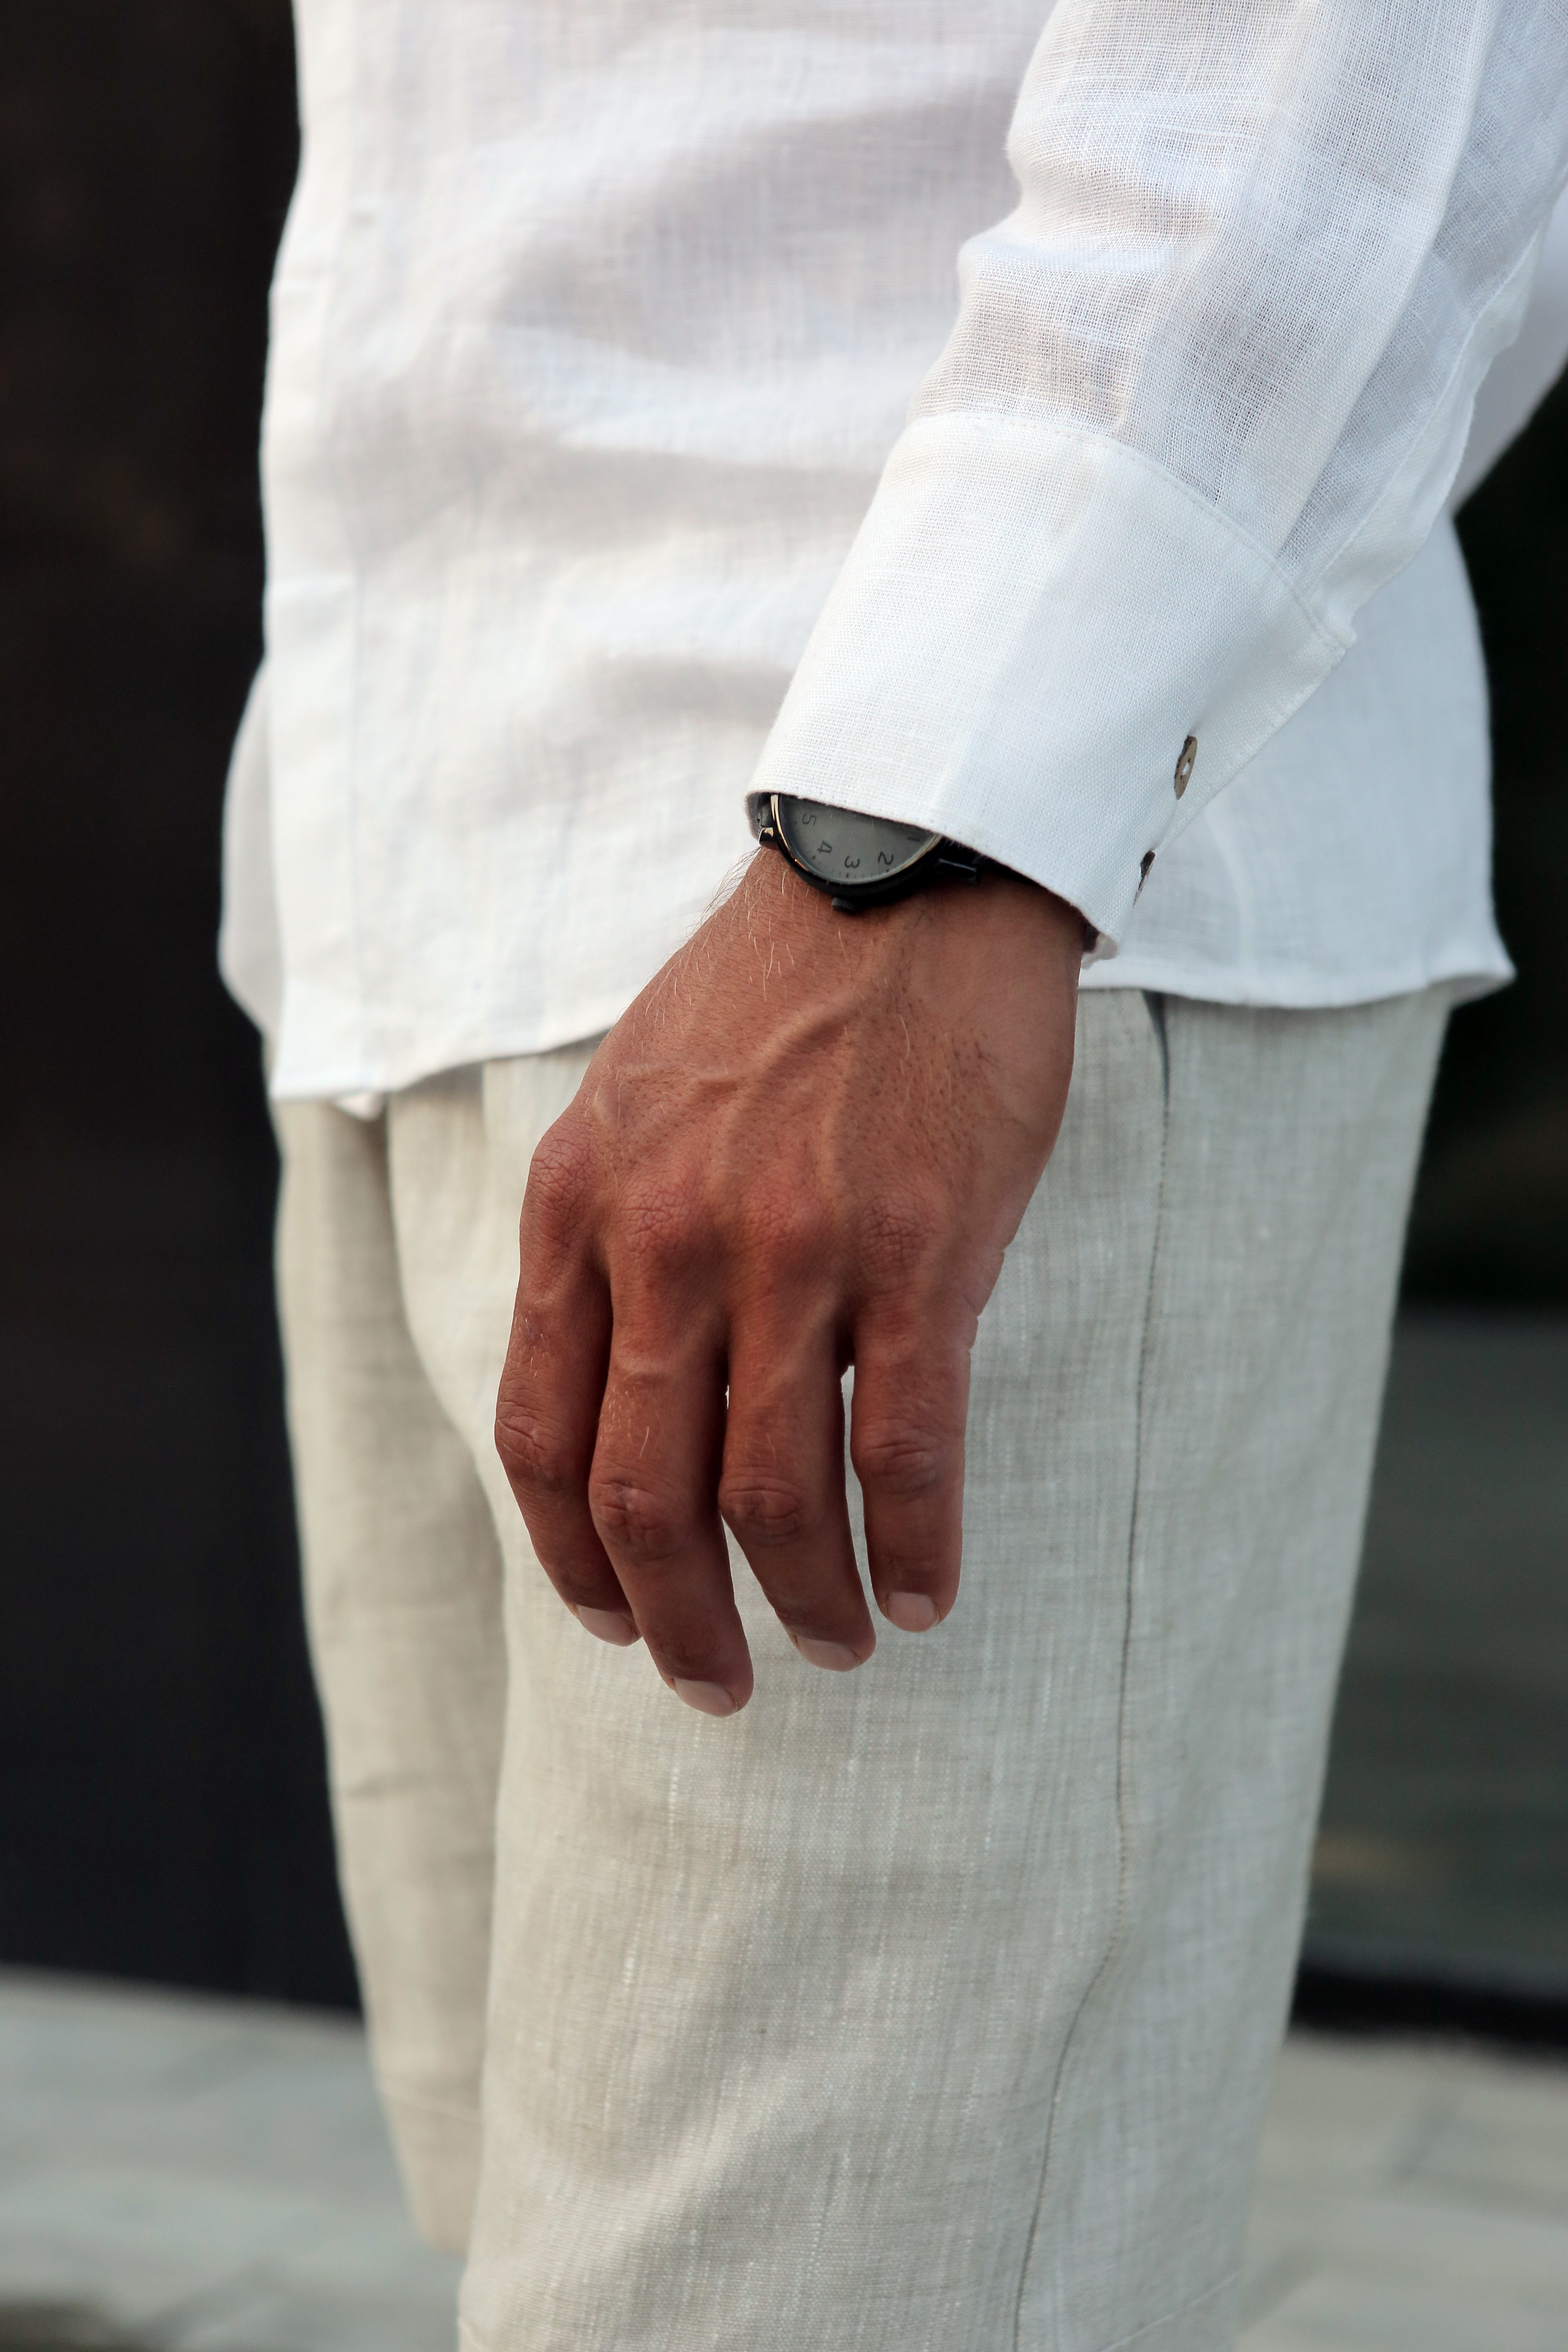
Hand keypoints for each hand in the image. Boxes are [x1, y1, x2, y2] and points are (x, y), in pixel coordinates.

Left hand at [495, 850, 1082, 1713]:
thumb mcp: (634, 1101)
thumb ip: (612, 1239)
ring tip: (837, 1643)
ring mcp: (794, 1251)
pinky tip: (925, 1591)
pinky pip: (904, 1450)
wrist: (905, 874)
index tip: (610, 1619)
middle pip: (647, 1495)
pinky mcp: (920, 1254)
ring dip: (803, 1602)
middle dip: (677, 1623)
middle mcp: (669, 1241)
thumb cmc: (774, 997)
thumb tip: (629, 1390)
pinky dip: (915, 1546)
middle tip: (718, 1686)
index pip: (543, 1437)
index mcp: (582, 1206)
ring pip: (772, 1495)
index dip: (572, 1558)